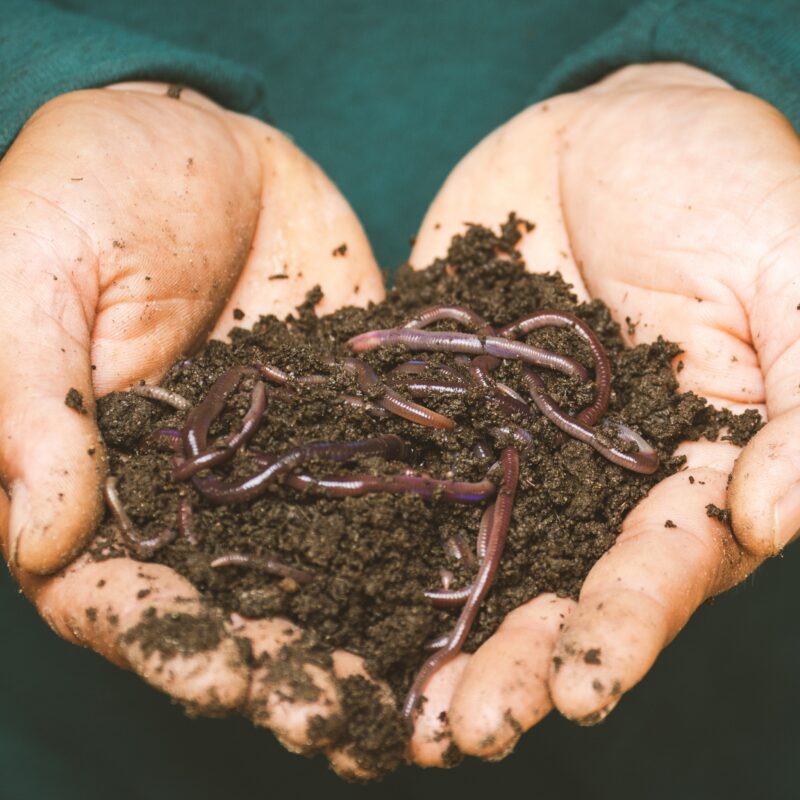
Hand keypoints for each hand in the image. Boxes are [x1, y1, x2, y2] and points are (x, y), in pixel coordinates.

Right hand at [0, 83, 389, 776]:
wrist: (202, 141)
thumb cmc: (88, 189)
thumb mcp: (32, 271)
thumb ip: (29, 398)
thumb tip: (40, 533)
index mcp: (97, 479)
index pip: (118, 591)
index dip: (168, 643)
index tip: (227, 680)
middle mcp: (194, 494)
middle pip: (232, 604)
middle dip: (283, 667)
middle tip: (343, 721)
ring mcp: (279, 464)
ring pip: (318, 568)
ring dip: (362, 631)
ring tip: (420, 691)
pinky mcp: (348, 423)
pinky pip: (385, 488)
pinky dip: (420, 539)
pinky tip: (465, 583)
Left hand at [406, 63, 799, 762]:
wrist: (603, 125)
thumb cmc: (720, 182)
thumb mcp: (792, 272)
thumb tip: (774, 517)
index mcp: (690, 465)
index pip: (664, 565)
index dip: (626, 626)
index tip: (580, 688)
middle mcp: (594, 480)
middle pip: (556, 588)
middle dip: (513, 662)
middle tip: (461, 731)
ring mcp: (511, 450)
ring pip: (472, 557)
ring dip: (435, 633)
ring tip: (392, 708)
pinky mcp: (441, 409)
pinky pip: (402, 475)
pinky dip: (367, 532)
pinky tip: (322, 587)